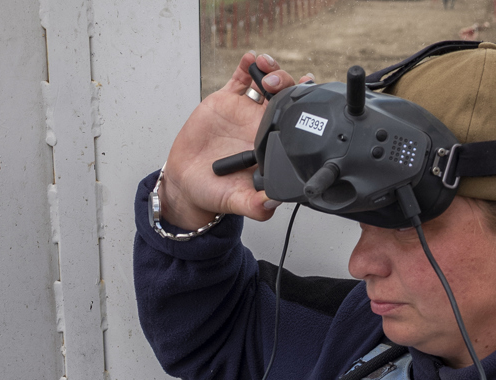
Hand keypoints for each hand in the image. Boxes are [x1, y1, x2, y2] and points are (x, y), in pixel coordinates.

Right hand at [161, 52, 304, 229]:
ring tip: (264, 67)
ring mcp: (244, 111)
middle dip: (286, 82)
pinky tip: (250, 59)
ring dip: (270, 70)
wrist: (186, 183)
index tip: (308, 93)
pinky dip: (246, 66)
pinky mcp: (225, 101)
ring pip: (265, 83)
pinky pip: (240, 79)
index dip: (304, 105)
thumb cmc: (215, 192)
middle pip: (283, 96)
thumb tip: (273, 203)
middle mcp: (260, 125)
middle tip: (275, 83)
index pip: (294, 121)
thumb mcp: (236, 202)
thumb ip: (256, 205)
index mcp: (270, 144)